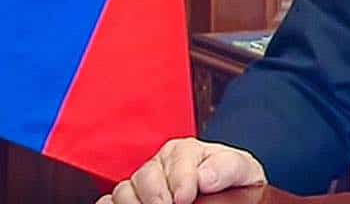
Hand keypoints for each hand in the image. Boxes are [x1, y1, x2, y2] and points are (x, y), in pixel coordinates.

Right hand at [95, 138, 265, 203]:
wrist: (230, 195)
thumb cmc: (232, 180)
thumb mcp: (240, 169)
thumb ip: (227, 167)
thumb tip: (205, 177)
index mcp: (185, 151)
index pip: (175, 159)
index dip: (180, 180)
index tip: (186, 198)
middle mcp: (160, 164)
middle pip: (145, 175)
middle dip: (156, 195)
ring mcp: (142, 183)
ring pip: (124, 190)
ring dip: (134, 203)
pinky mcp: (131, 199)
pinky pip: (108, 202)